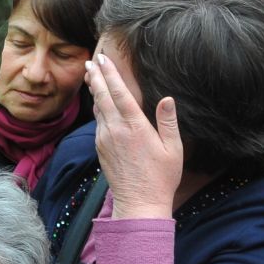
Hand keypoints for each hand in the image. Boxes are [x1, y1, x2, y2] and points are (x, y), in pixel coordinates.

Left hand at [87, 52, 184, 218]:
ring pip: (98, 109)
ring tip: (91, 76)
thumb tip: (168, 99)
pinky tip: (99, 104)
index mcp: (135, 127)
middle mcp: (116, 130)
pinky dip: (97, 109)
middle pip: (102, 97)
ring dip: (94, 91)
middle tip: (90, 61)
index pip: (119, 93)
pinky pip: (98, 123)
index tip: (103, 59)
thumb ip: (168, 122)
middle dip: (96, 77)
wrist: (139, 204)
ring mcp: (105, 139)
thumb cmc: (161, 177)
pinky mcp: (100, 149)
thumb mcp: (173, 149)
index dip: (110, 74)